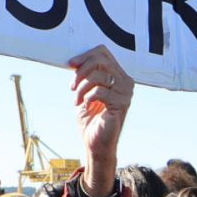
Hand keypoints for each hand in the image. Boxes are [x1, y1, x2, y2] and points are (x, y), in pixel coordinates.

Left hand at [68, 47, 131, 195]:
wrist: (95, 143)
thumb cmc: (91, 118)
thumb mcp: (85, 91)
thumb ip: (84, 75)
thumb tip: (73, 60)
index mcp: (119, 75)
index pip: (103, 52)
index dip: (85, 55)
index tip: (70, 64)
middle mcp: (126, 81)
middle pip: (101, 60)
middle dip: (81, 71)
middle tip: (72, 86)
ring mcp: (126, 92)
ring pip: (98, 75)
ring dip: (81, 87)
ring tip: (76, 99)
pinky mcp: (122, 104)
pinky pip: (100, 91)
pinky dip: (87, 97)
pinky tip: (84, 105)